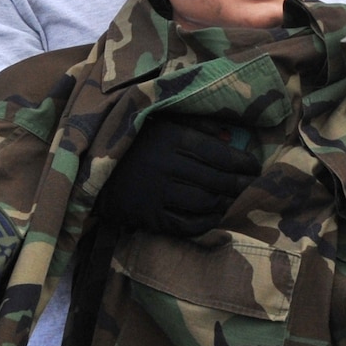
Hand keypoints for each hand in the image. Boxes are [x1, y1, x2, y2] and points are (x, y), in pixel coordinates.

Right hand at [96, 116, 260, 237]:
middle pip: (216, 179)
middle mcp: (165, 165)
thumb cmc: (133, 142)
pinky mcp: (148, 216)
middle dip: (241, 185)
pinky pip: (186, 224)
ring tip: (237, 200)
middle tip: (254, 186)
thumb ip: (195, 124)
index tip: (255, 165)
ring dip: (226, 203)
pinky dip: (206, 222)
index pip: (218, 153)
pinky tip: (216, 216)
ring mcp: (156, 193)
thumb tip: (228, 135)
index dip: (242, 161)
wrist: (90, 169)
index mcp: (170, 137)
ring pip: (204, 202)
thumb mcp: (160, 121)